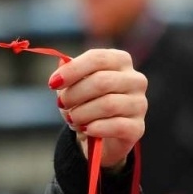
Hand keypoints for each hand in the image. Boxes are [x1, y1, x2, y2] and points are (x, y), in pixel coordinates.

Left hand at [50, 48, 146, 171]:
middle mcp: (135, 79)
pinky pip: (116, 125)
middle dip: (75, 94)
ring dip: (82, 113)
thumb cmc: (87, 103)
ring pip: (108, 104)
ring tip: (72, 119)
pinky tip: (86, 129)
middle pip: (102, 81)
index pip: (97, 58)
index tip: (53, 83)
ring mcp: (140, 103)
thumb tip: (62, 61)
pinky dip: (96, 128)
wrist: (99, 135)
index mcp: (120, 61)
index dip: (73, 70)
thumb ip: (68, 72)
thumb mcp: (74, 85)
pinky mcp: (138, 127)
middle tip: (61, 104)